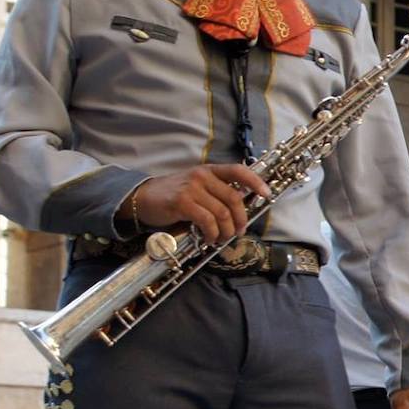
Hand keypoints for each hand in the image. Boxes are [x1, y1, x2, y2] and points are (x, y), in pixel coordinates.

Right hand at [126, 164, 271, 243]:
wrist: (142, 198)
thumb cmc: (172, 195)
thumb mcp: (196, 186)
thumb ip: (216, 192)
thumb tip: (240, 210)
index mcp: (209, 170)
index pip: (238, 171)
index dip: (255, 182)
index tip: (266, 195)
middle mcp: (202, 176)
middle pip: (234, 198)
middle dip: (241, 219)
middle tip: (239, 231)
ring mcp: (192, 189)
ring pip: (222, 213)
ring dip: (226, 230)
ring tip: (223, 238)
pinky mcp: (182, 203)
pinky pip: (207, 221)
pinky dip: (212, 233)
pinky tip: (210, 238)